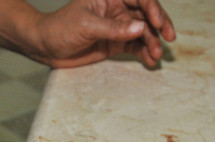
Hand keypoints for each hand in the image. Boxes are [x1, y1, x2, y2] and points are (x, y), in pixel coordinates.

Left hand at [29, 0, 175, 67]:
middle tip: (169, 38)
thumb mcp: (86, 26)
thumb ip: (113, 28)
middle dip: (159, 25)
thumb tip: (140, 28)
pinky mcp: (116, 42)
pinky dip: (145, 53)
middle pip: (146, 13)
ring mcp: (118, 26)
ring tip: (156, 55)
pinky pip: (136, 46)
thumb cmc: (60, 28)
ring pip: (143, 32)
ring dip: (152, 42)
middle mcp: (117, 8)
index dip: (152, 8)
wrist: (45, 47)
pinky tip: (150, 60)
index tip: (158, 22)